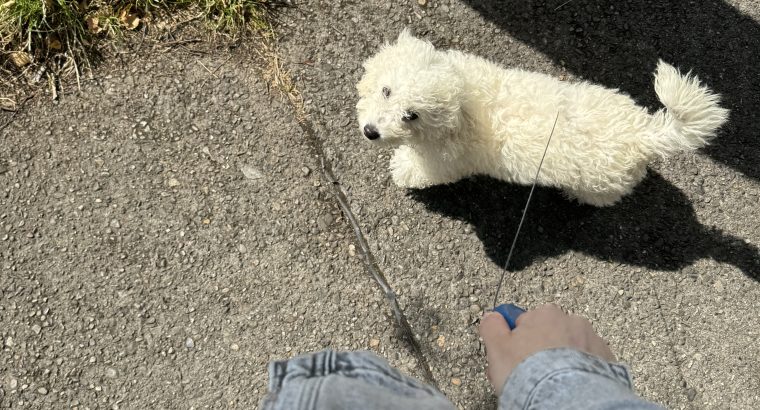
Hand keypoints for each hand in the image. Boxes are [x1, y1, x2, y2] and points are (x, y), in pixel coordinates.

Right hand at [479, 304, 615, 395]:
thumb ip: (492, 327)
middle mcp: (571, 321)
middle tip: (529, 372)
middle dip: (540, 349)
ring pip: (570, 348)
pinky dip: (579, 371)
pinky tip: (568, 384)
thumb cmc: (532, 373)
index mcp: (544, 314)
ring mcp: (591, 340)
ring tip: (549, 382)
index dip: (515, 342)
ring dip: (561, 360)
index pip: (524, 322)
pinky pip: (588, 362)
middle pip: (549, 333)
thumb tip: (491, 318)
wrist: (566, 397)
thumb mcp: (497, 348)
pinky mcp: (607, 360)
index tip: (513, 357)